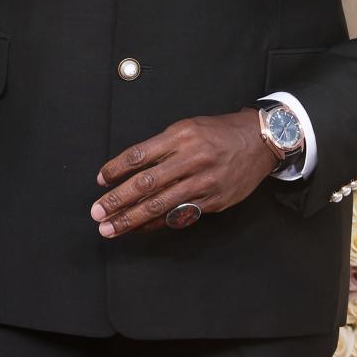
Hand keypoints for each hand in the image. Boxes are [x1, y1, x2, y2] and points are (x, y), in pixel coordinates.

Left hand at [89, 107, 277, 236]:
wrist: (260, 141)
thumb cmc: (219, 133)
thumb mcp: (188, 128)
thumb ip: (163, 147)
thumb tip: (132, 171)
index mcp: (181, 136)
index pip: (140, 154)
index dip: (116, 169)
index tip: (100, 181)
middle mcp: (191, 159)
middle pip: (146, 184)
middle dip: (117, 201)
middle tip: (96, 213)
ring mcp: (203, 182)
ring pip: (160, 205)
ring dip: (131, 219)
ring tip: (110, 228)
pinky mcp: (213, 201)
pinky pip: (179, 215)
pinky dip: (157, 223)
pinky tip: (140, 228)